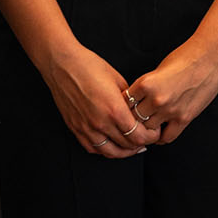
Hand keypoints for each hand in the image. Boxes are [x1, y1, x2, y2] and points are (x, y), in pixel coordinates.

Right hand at [41, 41, 162, 157]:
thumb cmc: (90, 66)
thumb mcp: (118, 80)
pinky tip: (112, 145)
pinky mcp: (75, 129)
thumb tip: (137, 110)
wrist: (63, 65)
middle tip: (146, 138)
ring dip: (124, 152)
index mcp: (114, 110)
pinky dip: (105, 150)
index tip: (154, 132)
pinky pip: (93, 148)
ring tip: (132, 146)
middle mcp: (100, 123)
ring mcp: (86, 128)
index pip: (138, 136)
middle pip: (126, 146)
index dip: (150, 137)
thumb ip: (129, 99)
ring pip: (110, 152)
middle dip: (141, 144)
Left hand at [125, 37, 217, 144]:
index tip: (126, 108)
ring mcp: (170, 110)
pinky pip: (167, 137)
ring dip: (147, 129)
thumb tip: (138, 99)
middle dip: (133, 120)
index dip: (124, 106)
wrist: (211, 57)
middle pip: (134, 119)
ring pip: (148, 130)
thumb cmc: (186, 57)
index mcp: (146, 83)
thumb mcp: (159, 68)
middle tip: (134, 121)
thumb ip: (148, 85)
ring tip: (147, 126)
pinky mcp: (184, 118)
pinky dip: (161, 137)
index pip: (125, 103)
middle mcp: (156, 99)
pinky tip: (160, 132)